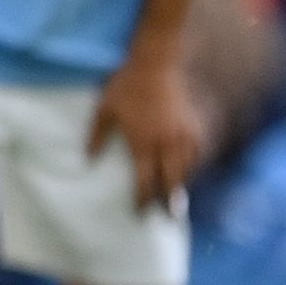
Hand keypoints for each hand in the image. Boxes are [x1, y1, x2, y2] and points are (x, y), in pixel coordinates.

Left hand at [88, 55, 207, 213]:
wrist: (156, 65)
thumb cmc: (126, 87)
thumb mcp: (105, 109)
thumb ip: (97, 136)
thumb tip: (88, 159)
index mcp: (143, 143)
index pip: (144, 180)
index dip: (142, 199)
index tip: (138, 212)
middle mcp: (166, 144)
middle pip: (170, 181)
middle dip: (168, 202)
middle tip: (167, 218)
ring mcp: (183, 136)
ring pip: (186, 169)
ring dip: (181, 186)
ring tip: (177, 200)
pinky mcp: (194, 126)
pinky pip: (197, 153)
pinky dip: (194, 165)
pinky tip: (189, 171)